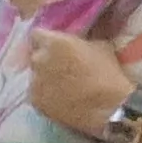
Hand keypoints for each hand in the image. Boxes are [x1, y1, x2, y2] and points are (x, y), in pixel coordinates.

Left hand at [24, 29, 141, 139]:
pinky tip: (59, 98)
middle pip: (35, 55)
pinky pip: (36, 93)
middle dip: (45, 58)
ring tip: (61, 84)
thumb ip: (80, 40)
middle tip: (60, 65)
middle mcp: (38, 60)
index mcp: (53, 43)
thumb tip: (75, 39)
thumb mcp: (100, 45)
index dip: (45, 39)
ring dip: (44, 77)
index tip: (53, 44)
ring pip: (35, 75)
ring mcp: (34, 82)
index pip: (37, 35)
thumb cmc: (108, 73)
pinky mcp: (34, 101)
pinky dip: (44, 94)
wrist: (107, 107)